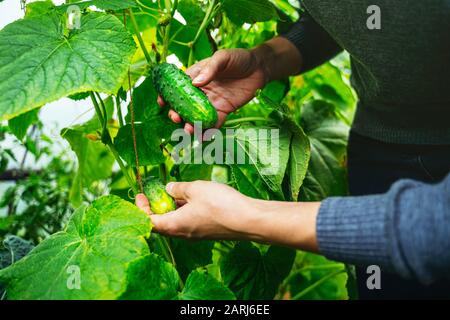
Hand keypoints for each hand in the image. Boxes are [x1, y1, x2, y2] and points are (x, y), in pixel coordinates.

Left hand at [136, 180, 258, 239]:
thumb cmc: (219, 204)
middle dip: (156, 207)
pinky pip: (189, 222)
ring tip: (175, 191)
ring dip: (172, 208)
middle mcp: (183, 234)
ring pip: (176, 222)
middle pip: (161, 224)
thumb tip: (169, 188)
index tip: (141, 195)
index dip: (141, 209)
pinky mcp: (207, 232)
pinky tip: (193, 197)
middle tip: (155, 192)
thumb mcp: (195, 189)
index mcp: (174, 225)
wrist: (248, 220)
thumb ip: (178, 188)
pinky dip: (185, 210)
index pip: (149, 222)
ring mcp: (196, 234)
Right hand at [159, 49, 267, 133]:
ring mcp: (212, 103)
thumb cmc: (239, 58)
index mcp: (196, 76)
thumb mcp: (223, 57)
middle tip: (176, 118)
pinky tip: (202, 137)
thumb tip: (195, 84)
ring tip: (188, 131)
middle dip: (177, 113)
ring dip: (190, 125)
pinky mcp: (224, 111)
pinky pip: (214, 123)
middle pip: (184, 105)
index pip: (177, 87)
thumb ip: (210, 69)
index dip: (167, 94)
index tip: (161, 102)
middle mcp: (201, 92)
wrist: (260, 68)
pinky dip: (208, 131)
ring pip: (197, 116)